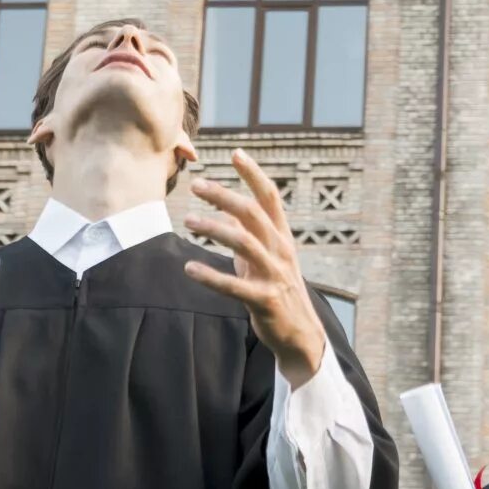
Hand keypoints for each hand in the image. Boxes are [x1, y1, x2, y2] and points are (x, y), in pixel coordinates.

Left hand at [181, 150, 328, 384]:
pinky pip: (235, 286)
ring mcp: (275, 275)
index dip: (254, 174)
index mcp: (282, 238)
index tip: (236, 153)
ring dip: (214, 229)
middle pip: (253, 213)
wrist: (301, 335)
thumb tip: (225, 211)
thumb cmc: (278, 291)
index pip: (270, 198)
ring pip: (244, 243)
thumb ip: (249, 234)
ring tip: (188, 221)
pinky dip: (210, 277)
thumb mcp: (266, 258)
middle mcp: (281, 251)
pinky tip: (189, 269)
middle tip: (196, 185)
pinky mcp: (265, 300)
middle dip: (224, 195)